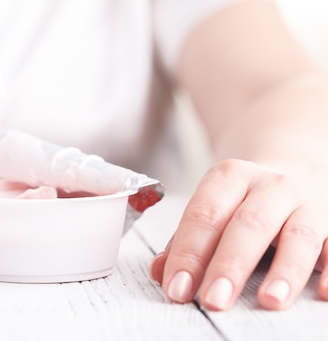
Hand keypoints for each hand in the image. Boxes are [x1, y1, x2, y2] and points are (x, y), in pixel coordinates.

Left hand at [150, 158, 327, 309]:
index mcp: (230, 177)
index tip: (176, 288)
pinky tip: (323, 292)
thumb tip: (160, 273)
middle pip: (248, 225)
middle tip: (213, 299)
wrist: (293, 170)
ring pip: (298, 236)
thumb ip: (185, 241)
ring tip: (269, 300)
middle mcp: (270, 185)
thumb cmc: (241, 201)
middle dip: (228, 265)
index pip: (205, 215)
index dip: (188, 253)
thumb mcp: (211, 208)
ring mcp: (307, 204)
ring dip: (284, 271)